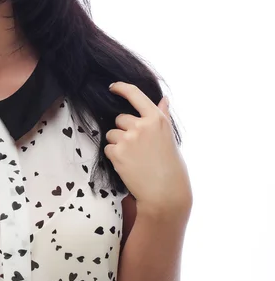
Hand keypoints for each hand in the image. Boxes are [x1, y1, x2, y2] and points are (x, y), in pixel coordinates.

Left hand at [105, 82, 191, 215]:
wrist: (165, 194)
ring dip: (118, 144)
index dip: (121, 88)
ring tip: (135, 159)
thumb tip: (163, 99)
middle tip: (138, 148)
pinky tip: (129, 166)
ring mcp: (128, 138)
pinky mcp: (117, 152)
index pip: (135, 94)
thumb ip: (162, 116)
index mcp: (157, 119)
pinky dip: (115, 156)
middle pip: (120, 119)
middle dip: (124, 130)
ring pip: (112, 134)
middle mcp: (141, 125)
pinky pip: (108, 148)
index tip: (113, 87)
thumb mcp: (169, 137)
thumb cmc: (171, 167)